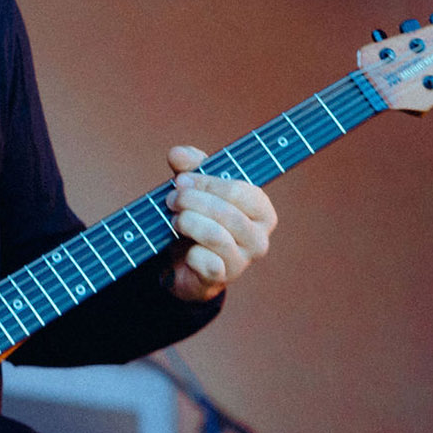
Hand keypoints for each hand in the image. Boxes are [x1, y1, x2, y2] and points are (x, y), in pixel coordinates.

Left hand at [161, 145, 276, 302]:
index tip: (181, 180)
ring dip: (187, 223)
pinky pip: (206, 261)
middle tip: (171, 199)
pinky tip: (185, 249)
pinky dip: (189, 251)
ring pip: (216, 236)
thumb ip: (189, 164)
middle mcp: (259, 238)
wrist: (187, 260)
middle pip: (226, 212)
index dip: (206, 183)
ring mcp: (242, 261)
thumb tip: (177, 154)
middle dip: (191, 201)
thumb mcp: (196, 185)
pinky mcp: (221, 278)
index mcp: (261, 211)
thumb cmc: (200, 216)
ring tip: (175, 220)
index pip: (239, 191)